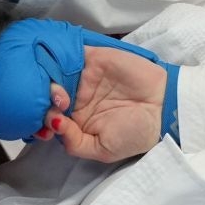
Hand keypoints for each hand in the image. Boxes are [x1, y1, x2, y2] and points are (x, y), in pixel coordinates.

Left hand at [43, 47, 167, 162]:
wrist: (163, 107)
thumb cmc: (135, 132)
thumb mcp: (102, 150)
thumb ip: (74, 143)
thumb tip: (53, 124)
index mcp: (75, 120)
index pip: (47, 117)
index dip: (40, 121)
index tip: (45, 127)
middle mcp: (75, 97)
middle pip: (46, 95)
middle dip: (43, 101)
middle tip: (56, 108)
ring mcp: (82, 77)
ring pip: (54, 75)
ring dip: (50, 82)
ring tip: (59, 94)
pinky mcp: (92, 59)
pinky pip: (70, 54)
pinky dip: (59, 59)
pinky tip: (58, 71)